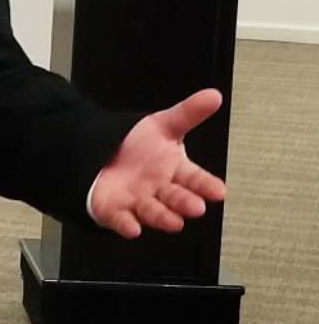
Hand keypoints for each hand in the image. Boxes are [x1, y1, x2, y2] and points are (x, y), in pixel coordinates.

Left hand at [89, 89, 226, 238]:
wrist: (104, 153)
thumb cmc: (141, 146)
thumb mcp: (164, 125)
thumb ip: (188, 113)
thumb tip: (214, 94)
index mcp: (175, 170)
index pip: (195, 178)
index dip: (206, 185)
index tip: (219, 191)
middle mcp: (160, 190)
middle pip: (176, 198)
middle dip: (186, 203)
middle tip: (196, 207)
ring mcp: (138, 202)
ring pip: (153, 212)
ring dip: (163, 217)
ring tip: (175, 221)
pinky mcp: (115, 211)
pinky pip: (121, 220)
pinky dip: (127, 225)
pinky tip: (133, 228)